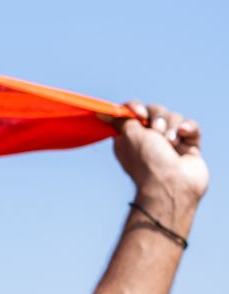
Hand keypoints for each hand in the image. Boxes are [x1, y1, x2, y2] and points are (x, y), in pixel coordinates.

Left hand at [114, 101, 207, 216]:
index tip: (138, 114)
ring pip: (174, 117)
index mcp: (129, 136)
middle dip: (157, 117)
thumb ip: (121, 120)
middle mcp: (148, 138)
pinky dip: (189, 127)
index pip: (132, 111)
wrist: (172, 186)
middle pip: (155, 111)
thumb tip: (102, 112)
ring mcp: (170, 142)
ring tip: (171, 142)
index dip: (135, 108)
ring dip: (172, 126)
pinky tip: (184, 135)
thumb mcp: (129, 135)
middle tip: (157, 131)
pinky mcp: (188, 146)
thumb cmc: (147, 162)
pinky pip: (191, 126)